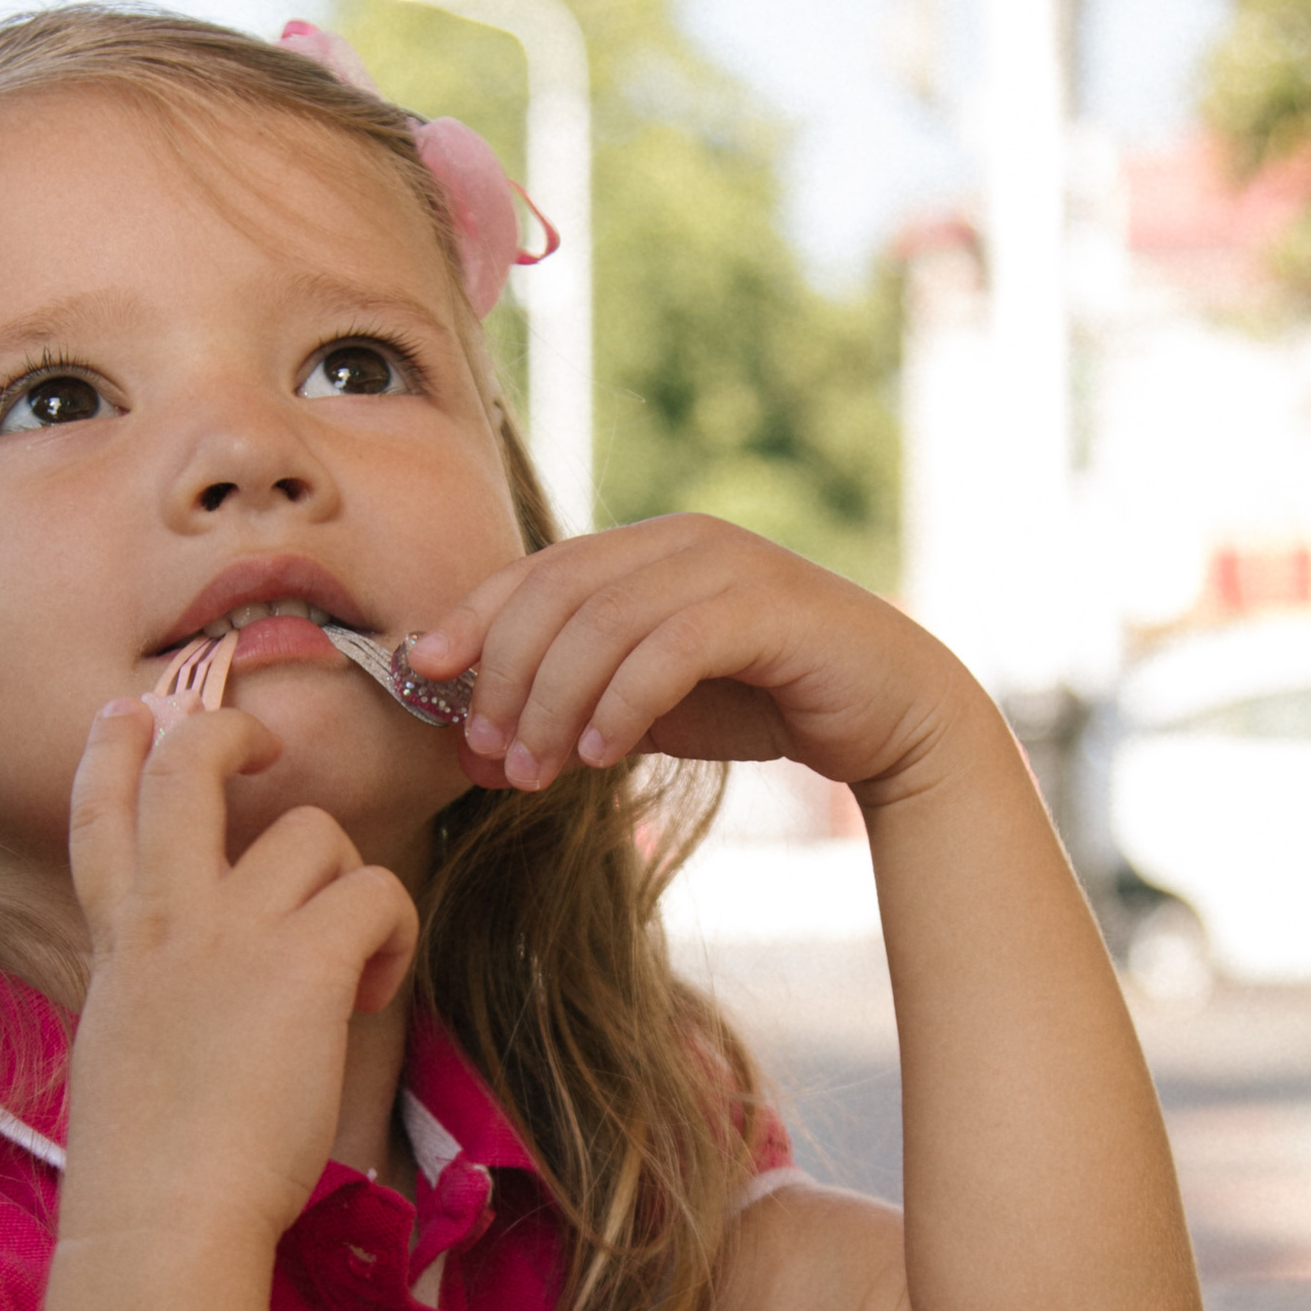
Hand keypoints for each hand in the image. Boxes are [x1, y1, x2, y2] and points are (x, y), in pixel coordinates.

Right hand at [60, 700, 417, 1248]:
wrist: (162, 1219)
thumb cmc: (146, 1168)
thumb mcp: (118, 1048)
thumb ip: (146, 990)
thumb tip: (186, 985)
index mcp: (117, 940)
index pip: (98, 808)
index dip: (117, 745)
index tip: (136, 714)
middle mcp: (166, 914)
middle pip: (189, 763)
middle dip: (230, 732)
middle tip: (267, 750)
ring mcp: (232, 929)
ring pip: (314, 830)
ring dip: (348, 885)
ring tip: (351, 965)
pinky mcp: (305, 960)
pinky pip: (377, 893)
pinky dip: (393, 936)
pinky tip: (370, 994)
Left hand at [406, 517, 978, 805]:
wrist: (890, 713)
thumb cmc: (763, 703)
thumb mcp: (646, 710)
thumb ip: (572, 714)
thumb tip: (478, 754)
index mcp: (646, 548)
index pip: (535, 571)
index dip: (470, 619)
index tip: (420, 678)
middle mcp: (681, 540)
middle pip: (557, 591)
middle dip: (506, 675)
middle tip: (488, 752)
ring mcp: (728, 566)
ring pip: (604, 621)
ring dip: (555, 701)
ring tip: (537, 771)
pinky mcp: (770, 608)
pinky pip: (670, 648)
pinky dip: (623, 702)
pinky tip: (603, 756)